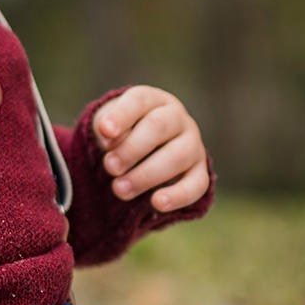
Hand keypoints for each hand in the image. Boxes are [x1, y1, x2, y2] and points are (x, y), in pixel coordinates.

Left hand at [93, 86, 209, 211]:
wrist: (144, 156)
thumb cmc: (123, 136)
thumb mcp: (110, 129)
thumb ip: (108, 131)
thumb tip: (110, 139)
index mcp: (152, 101)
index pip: (138, 100)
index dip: (121, 115)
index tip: (105, 131)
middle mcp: (177, 118)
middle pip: (158, 126)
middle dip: (131, 149)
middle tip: (110, 167)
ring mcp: (192, 144)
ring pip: (177, 156)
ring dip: (146, 175)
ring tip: (119, 190)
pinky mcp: (200, 172)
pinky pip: (196, 184)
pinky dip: (178, 195)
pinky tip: (157, 203)